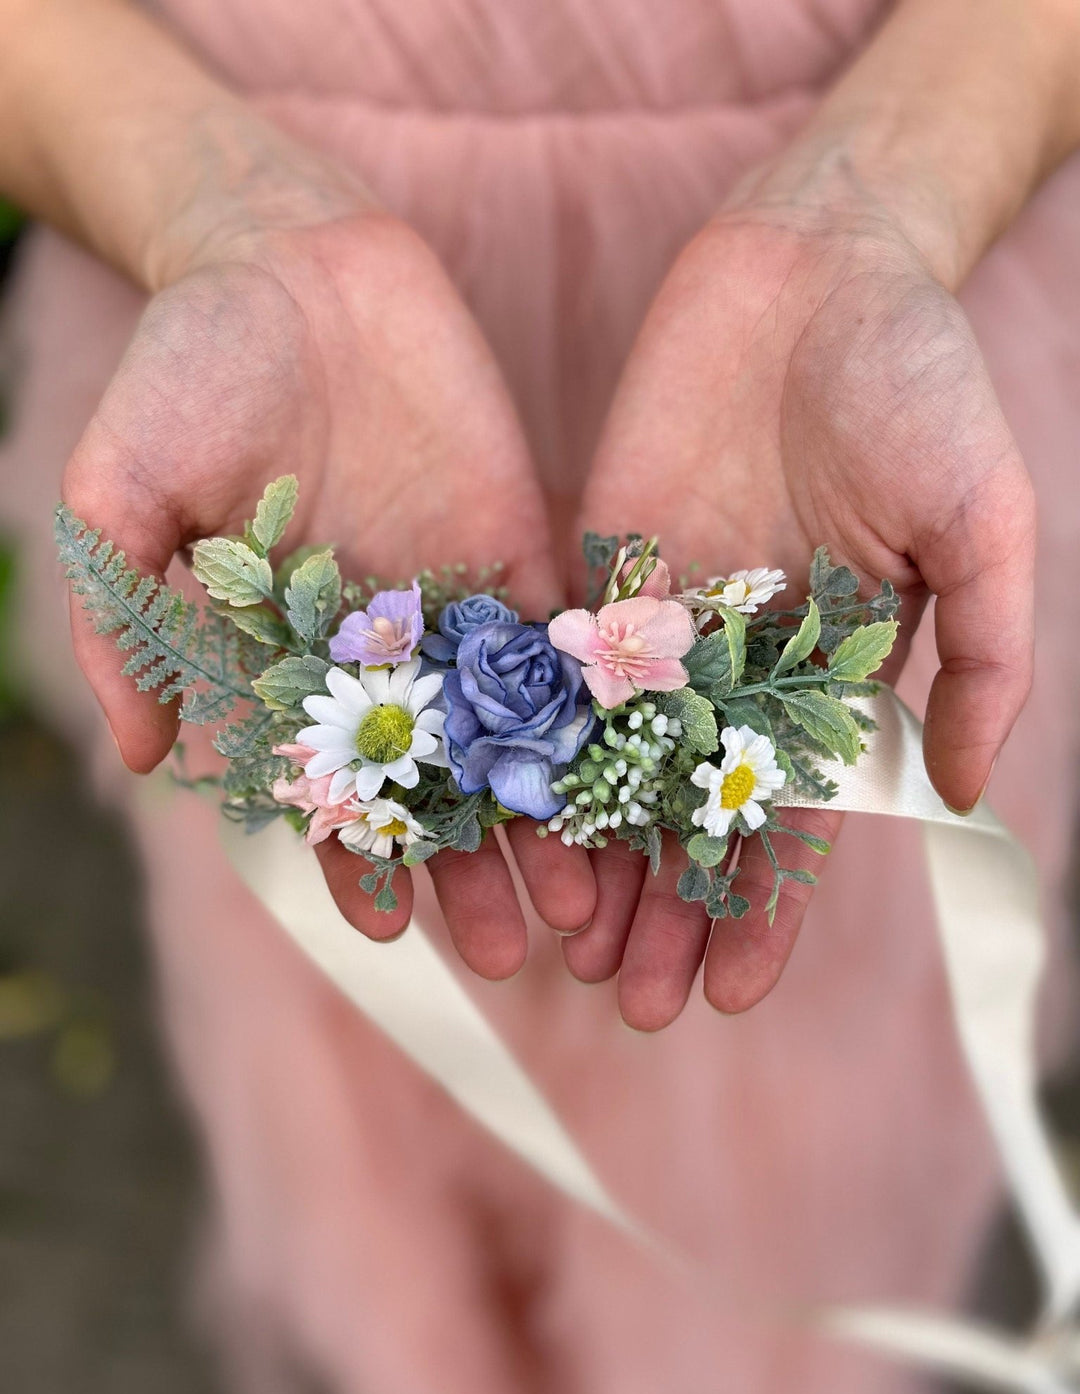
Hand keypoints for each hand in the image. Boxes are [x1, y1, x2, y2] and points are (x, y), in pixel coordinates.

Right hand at [63, 206, 595, 966]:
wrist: (291, 259)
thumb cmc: (190, 367)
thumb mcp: (123, 485)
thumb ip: (126, 614)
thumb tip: (139, 751)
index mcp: (290, 659)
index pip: (328, 785)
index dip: (355, 859)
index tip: (389, 932)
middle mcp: (381, 653)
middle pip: (436, 786)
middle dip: (470, 868)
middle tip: (514, 951)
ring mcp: (460, 608)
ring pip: (512, 739)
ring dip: (547, 821)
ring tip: (587, 903)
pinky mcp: (524, 553)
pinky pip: (569, 648)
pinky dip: (600, 719)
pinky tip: (636, 784)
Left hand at [569, 201, 1033, 1026]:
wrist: (816, 262)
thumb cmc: (917, 381)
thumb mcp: (983, 520)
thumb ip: (981, 655)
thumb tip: (962, 790)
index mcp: (829, 673)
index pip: (793, 819)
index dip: (765, 908)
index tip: (735, 993)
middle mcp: (738, 666)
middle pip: (692, 815)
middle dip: (669, 911)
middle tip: (634, 1005)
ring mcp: (659, 621)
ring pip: (616, 767)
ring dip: (594, 861)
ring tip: (564, 953)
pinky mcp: (592, 565)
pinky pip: (555, 673)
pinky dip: (533, 753)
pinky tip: (506, 826)